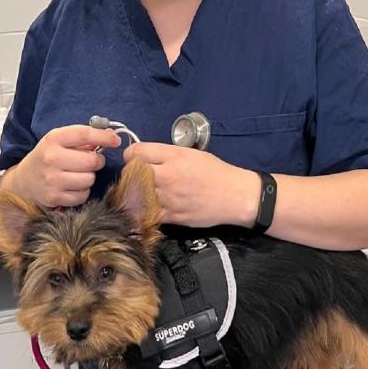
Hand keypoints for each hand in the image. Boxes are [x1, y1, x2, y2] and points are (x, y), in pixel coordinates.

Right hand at [4, 126, 119, 206]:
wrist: (23, 182)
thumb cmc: (47, 158)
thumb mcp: (59, 142)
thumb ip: (83, 138)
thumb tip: (111, 136)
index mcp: (53, 139)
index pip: (84, 134)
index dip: (104, 137)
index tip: (115, 140)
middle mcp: (51, 158)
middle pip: (92, 161)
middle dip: (97, 162)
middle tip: (91, 162)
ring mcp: (52, 179)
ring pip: (90, 179)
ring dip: (89, 178)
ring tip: (77, 175)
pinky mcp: (54, 197)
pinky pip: (83, 195)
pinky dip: (82, 192)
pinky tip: (72, 187)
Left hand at [123, 143, 260, 227]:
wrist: (235, 196)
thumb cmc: (216, 172)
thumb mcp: (192, 154)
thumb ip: (167, 155)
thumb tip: (147, 158)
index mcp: (174, 157)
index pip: (137, 152)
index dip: (131, 155)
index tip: (134, 159)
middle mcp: (169, 176)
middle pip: (133, 173)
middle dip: (132, 173)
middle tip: (137, 177)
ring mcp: (169, 198)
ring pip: (138, 194)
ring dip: (137, 193)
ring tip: (144, 192)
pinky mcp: (172, 216)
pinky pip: (149, 212)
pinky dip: (147, 209)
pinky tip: (151, 206)